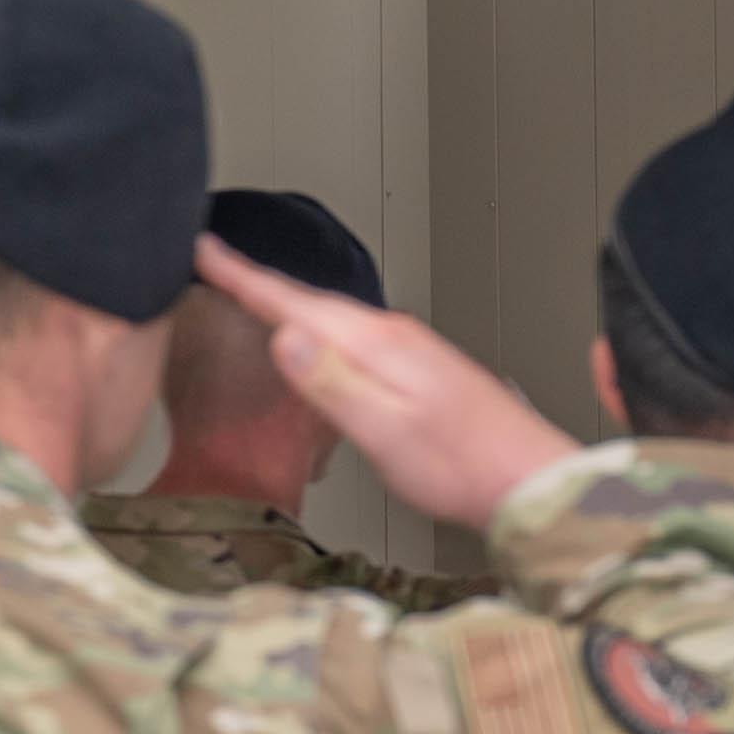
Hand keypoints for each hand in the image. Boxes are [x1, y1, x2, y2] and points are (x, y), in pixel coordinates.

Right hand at [195, 237, 577, 526]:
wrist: (531, 481)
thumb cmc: (465, 468)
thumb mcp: (386, 434)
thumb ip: (333, 385)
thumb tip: (284, 338)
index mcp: (379, 345)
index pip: (294, 303)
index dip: (243, 277)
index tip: (203, 251)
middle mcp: (398, 336)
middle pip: (312, 302)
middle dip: (260, 282)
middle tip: (214, 262)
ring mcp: (415, 349)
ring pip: (336, 316)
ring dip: (292, 302)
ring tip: (254, 293)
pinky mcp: (426, 368)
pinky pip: (357, 334)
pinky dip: (324, 326)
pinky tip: (321, 340)